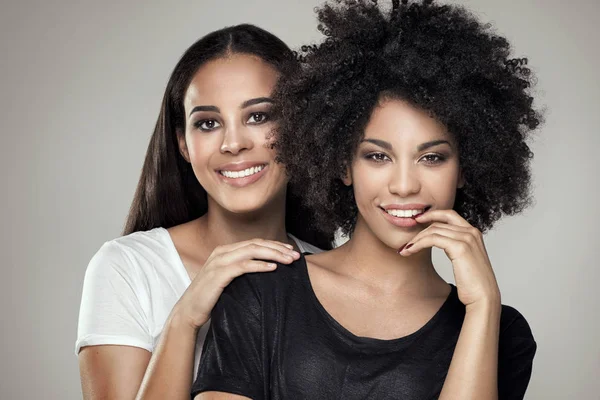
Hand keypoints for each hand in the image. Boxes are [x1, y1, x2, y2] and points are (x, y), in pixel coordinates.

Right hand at [173, 238, 299, 328]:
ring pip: (251, 251)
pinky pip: (243, 266)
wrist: (188, 312)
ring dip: (273, 254)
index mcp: (225, 251)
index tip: (291, 251)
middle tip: (296, 255)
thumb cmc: (210, 298)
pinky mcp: (218, 274)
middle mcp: (222, 252)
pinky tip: (273, 268)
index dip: (274, 245)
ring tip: (289, 260)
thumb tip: (265, 269)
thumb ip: (241, 270)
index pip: (255, 243)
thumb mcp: (227, 279)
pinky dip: (260, 265)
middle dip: (278, 248)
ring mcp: (219, 262)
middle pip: (256, 244)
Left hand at [399, 210, 499, 308]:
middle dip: (419, 231)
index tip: (417, 220)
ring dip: (416, 239)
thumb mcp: (464, 258)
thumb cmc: (473, 283)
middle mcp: (471, 232)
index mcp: (473, 233)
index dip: (431, 215)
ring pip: (433, 230)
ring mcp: (466, 238)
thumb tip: (437, 240)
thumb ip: (454, 246)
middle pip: (438, 223)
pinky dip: (418, 244)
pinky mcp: (460, 247)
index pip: (449, 214)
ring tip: (405, 249)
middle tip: (407, 242)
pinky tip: (410, 251)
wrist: (483, 298)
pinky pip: (432, 239)